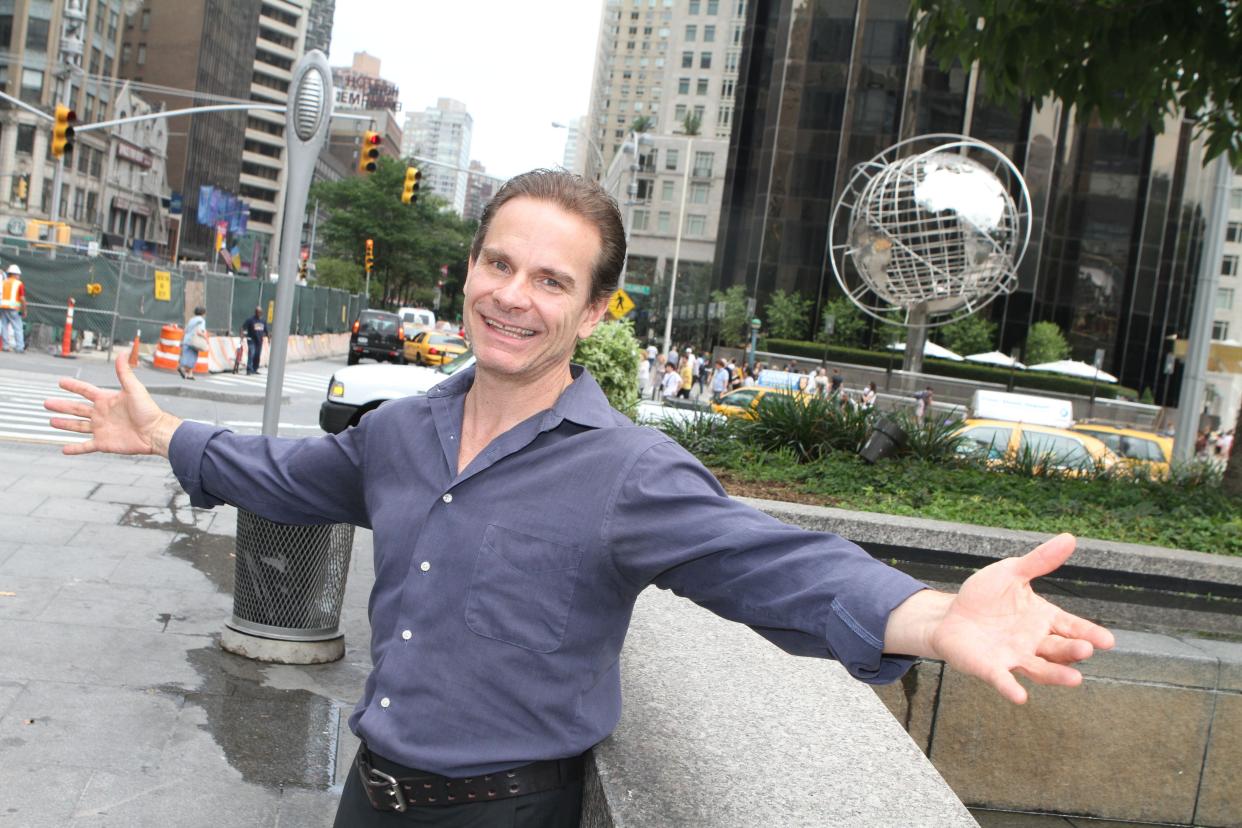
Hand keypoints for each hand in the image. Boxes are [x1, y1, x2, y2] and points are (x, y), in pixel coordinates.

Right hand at [45, 353, 181, 456]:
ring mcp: (101, 429)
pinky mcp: (103, 443)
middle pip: (77, 409)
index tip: (60, 382)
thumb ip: (124, 373)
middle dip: (62, 406)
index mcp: (107, 400)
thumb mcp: (134, 389)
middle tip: (46, 403)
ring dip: (64, 424)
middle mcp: (102, 414)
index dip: (73, 386)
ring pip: (78, 426)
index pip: (85, 391)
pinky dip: (75, 448)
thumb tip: (121, 354)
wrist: (155, 432)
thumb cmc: (148, 411)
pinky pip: (85, 446)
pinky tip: (64, 449)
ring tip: (51, 421)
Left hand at [886, 534, 1114, 703]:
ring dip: (1056, 675)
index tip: (1108, 641)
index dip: (1089, 633)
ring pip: (1040, 669)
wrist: (949, 615)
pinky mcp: (990, 668)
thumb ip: (1039, 561)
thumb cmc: (983, 596)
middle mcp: (1033, 642)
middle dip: (1073, 651)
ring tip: (1074, 679)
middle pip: (1059, 649)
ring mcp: (1013, 657)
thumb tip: (1069, 538)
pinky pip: (1003, 680)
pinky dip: (1011, 688)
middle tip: (1086, 649)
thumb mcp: (1011, 573)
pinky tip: (1020, 696)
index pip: (1072, 627)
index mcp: (1042, 618)